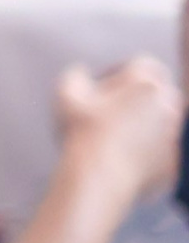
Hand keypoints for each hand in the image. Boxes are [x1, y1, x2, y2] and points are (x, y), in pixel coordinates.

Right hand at [55, 55, 185, 207]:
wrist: (99, 178)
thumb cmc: (83, 132)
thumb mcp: (66, 94)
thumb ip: (75, 75)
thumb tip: (81, 73)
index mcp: (146, 84)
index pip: (144, 64)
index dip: (121, 70)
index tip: (102, 86)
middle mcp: (168, 106)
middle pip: (160, 91)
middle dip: (138, 96)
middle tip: (110, 110)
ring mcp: (174, 135)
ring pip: (163, 121)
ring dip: (144, 123)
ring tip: (115, 136)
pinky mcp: (173, 162)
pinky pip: (162, 150)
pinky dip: (147, 150)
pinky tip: (121, 158)